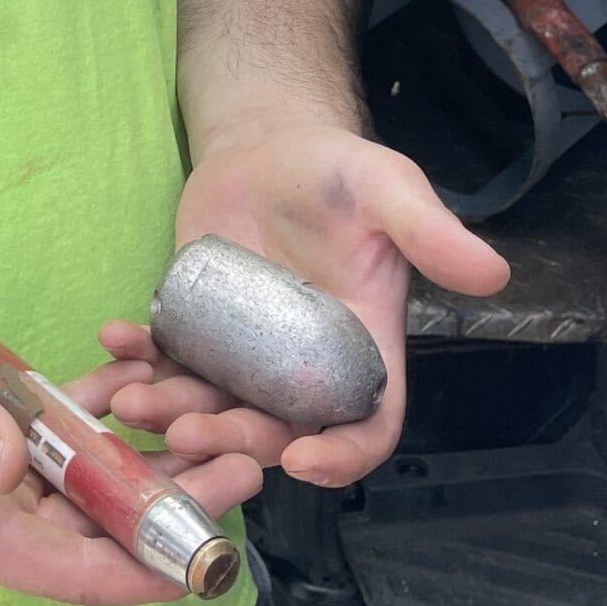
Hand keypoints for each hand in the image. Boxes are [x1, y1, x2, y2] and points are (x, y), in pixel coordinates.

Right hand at [0, 308, 264, 605]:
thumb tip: (11, 463)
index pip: (76, 573)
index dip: (149, 567)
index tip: (217, 551)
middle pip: (96, 533)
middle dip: (171, 505)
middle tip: (242, 461)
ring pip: (87, 488)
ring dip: (147, 459)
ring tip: (216, 420)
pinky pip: (57, 443)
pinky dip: (98, 416)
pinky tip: (137, 375)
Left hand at [98, 126, 507, 487]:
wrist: (266, 146)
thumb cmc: (336, 171)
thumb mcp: (387, 188)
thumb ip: (431, 233)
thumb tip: (494, 273)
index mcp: (364, 348)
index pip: (368, 426)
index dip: (342, 456)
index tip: (302, 459)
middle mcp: (306, 368)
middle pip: (277, 432)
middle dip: (233, 440)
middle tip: (188, 429)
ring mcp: (248, 357)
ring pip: (215, 410)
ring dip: (174, 414)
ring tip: (132, 399)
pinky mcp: (199, 334)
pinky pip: (169, 367)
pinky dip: (137, 364)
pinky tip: (112, 342)